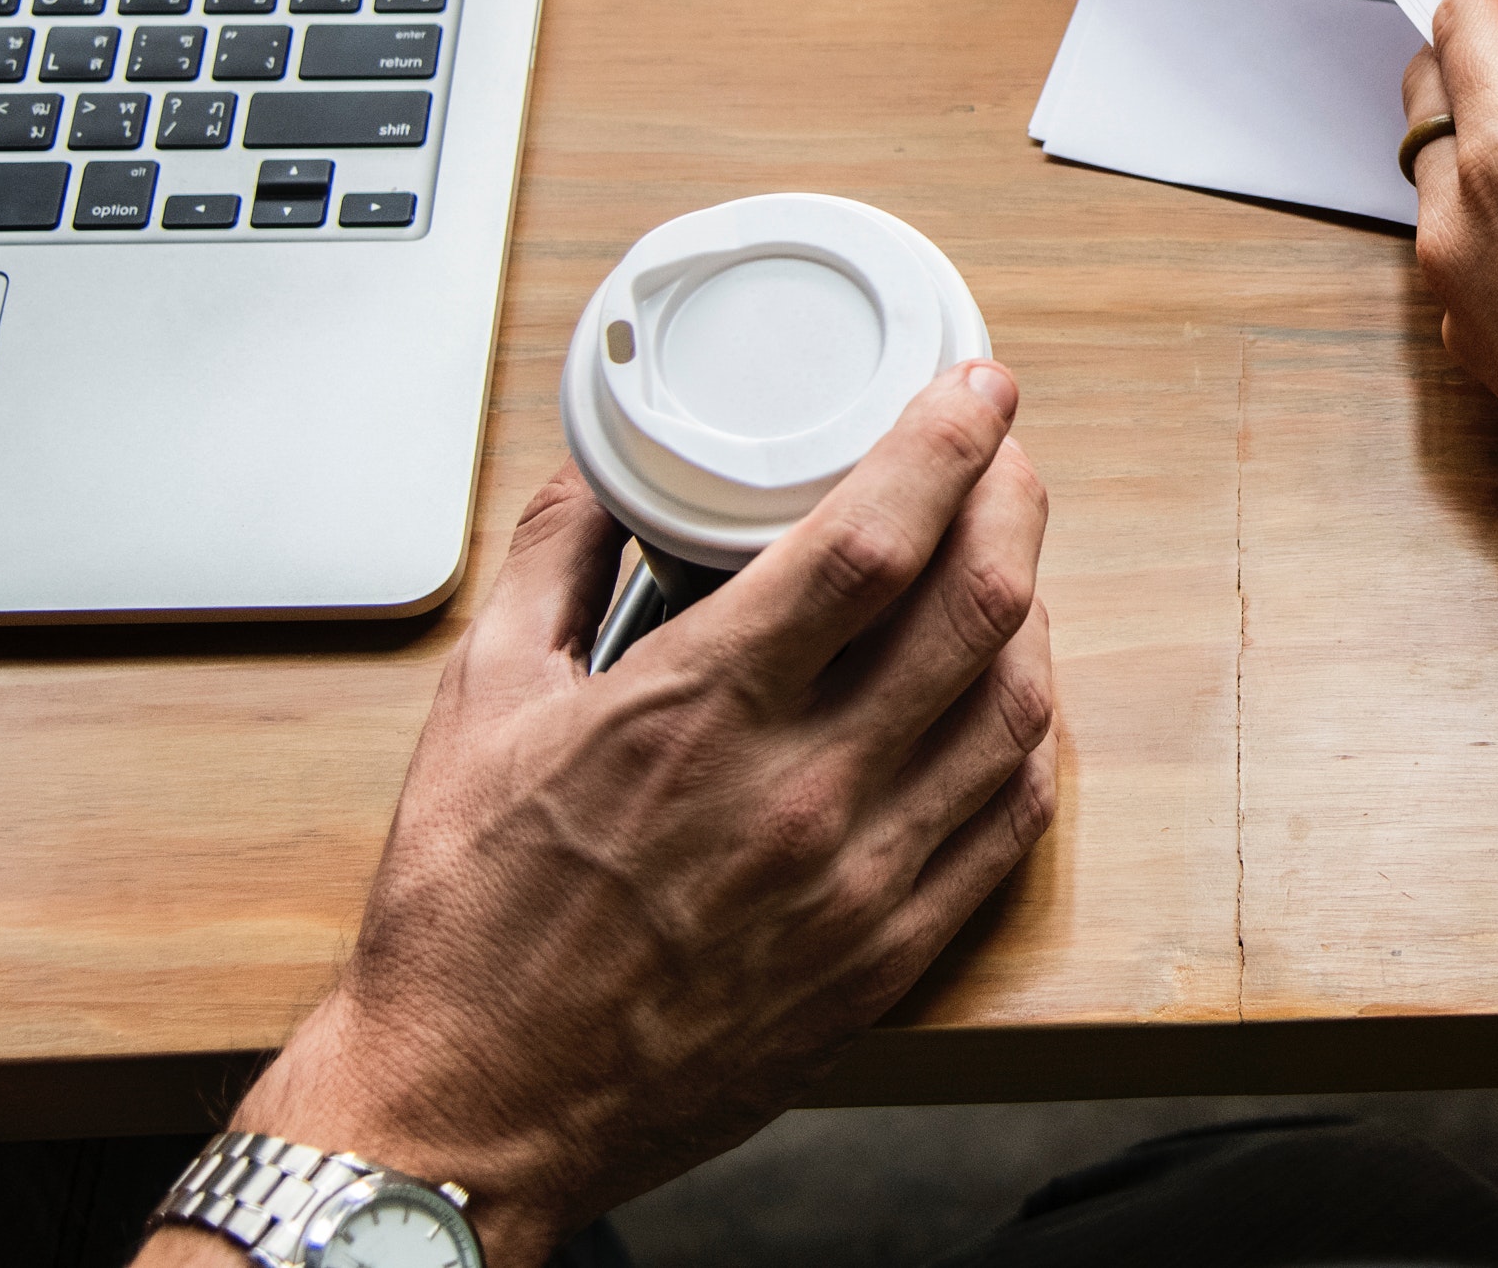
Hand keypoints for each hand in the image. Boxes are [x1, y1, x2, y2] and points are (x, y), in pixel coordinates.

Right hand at [148, 366, 1058, 1265]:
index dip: (949, 442)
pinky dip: (1024, 737)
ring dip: (1031, 611)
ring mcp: (855, 882)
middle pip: (976, 608)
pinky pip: (1005, 823)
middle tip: (1003, 451)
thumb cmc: (466, 919)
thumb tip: (602, 467)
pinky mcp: (883, 958)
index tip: (976, 388)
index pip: (874, 541)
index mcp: (698, 712)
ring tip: (1006, 557)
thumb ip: (552, 562)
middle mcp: (799, 792)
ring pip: (1013, 710)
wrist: (471, 1110)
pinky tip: (1003, 694)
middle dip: (1013, 498)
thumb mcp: (480, 705)